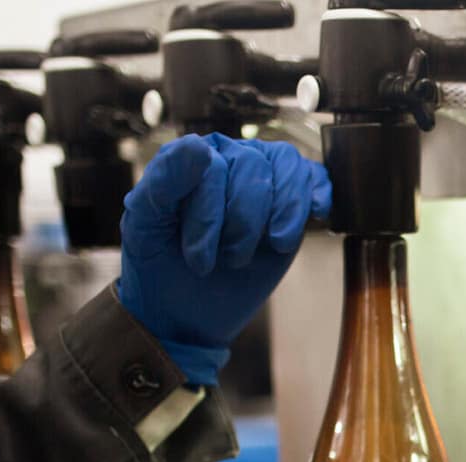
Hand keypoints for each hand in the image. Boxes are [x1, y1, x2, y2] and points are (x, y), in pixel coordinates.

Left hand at [118, 133, 332, 386]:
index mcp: (189, 157)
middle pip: (253, 167)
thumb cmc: (161, 265)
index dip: (210, 216)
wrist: (185, 310)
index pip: (212, 166)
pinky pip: (314, 179)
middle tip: (228, 259)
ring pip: (289, 168)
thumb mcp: (147, 226)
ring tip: (272, 245)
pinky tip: (316, 213)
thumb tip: (199, 146)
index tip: (199, 260)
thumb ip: (164, 181)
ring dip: (284, 213)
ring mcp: (263, 179)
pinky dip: (318, 194)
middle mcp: (229, 157)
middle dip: (244, 222)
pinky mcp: (290, 204)